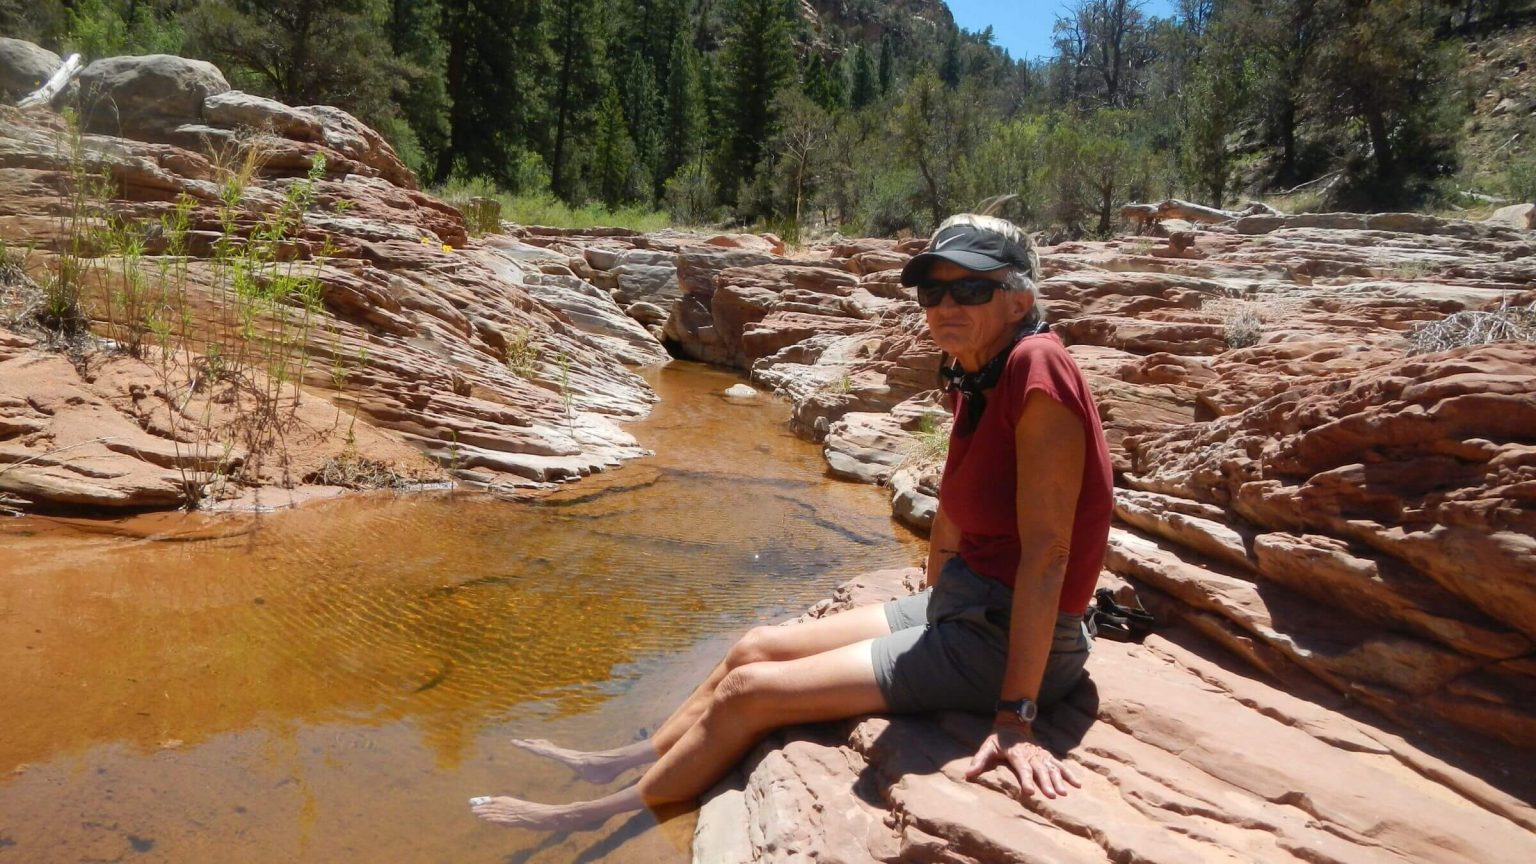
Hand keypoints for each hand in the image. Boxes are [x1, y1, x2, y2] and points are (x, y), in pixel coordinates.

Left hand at [965, 721, 1081, 799]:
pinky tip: (1077, 785)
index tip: (1029, 792)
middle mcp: (1031, 755)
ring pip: (1052, 769)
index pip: (1022, 768)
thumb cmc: (999, 739)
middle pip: (1040, 770)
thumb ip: (979, 760)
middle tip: (1052, 796)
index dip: (1026, 780)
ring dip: (1059, 781)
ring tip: (1064, 794)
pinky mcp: (1047, 756)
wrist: (1014, 722)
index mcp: (1016, 754)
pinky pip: (1060, 766)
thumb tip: (968, 774)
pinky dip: (1069, 774)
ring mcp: (1041, 756)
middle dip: (1046, 783)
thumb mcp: (987, 747)